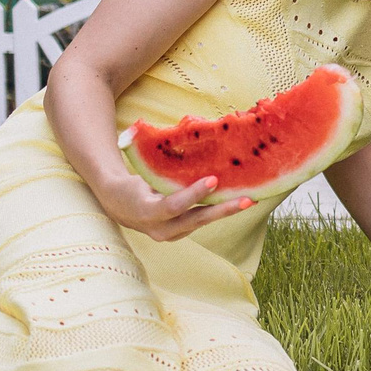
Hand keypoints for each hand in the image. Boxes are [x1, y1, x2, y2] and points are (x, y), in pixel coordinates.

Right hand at [93, 173, 255, 240]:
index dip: (194, 193)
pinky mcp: (181, 233)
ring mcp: (172, 234)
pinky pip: (202, 221)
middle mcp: (161, 229)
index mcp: (147, 212)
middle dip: (223, 210)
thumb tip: (182, 135)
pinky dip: (219, 210)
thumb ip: (160, 164)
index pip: (174, 205)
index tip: (214, 179)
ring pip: (203, 222)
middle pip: (196, 220)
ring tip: (251, 198)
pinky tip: (238, 198)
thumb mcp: (141, 175)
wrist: (118, 207)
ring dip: (227, 210)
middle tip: (247, 199)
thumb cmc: (132, 184)